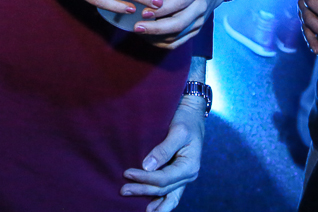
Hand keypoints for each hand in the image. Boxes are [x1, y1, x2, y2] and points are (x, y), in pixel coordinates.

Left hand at [121, 97, 206, 211]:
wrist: (194, 114)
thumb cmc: (186, 120)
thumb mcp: (177, 131)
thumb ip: (163, 149)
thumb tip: (147, 166)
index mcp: (190, 166)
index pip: (163, 178)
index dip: (145, 178)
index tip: (127, 173)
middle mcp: (188, 175)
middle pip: (162, 188)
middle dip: (142, 190)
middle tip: (123, 190)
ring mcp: (184, 177)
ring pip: (167, 195)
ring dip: (151, 201)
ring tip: (137, 209)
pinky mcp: (178, 174)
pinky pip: (170, 193)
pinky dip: (161, 201)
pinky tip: (151, 208)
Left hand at [134, 0, 225, 48]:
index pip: (179, 1)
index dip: (161, 9)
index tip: (143, 12)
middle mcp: (201, 7)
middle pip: (178, 23)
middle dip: (156, 28)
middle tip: (137, 27)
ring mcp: (199, 21)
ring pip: (177, 35)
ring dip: (156, 36)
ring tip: (138, 31)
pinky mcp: (195, 31)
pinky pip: (177, 42)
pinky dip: (161, 42)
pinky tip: (147, 37)